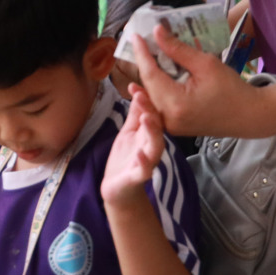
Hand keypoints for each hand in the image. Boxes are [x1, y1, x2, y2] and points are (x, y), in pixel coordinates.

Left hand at [102, 87, 165, 207]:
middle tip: (143, 98)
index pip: (151, 114)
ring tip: (147, 119)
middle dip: (152, 112)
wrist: (118, 188)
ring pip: (155, 147)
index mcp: (149, 134)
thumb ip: (135, 114)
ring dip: (152, 132)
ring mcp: (147, 162)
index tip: (135, 86)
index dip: (146, 100)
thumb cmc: (126, 158)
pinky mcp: (139, 177)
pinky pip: (145, 170)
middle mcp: (152, 146)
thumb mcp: (129, 132)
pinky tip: (140, 154)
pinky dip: (144, 162)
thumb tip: (138, 90)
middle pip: (157, 128)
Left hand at [131, 24, 273, 137]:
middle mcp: (168, 118)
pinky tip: (158, 72)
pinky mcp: (175, 126)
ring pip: (152, 94)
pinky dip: (158, 86)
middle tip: (140, 42)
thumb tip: (156, 32)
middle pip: (148, 85)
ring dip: (150, 74)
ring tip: (147, 53)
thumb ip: (178, 49)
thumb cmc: (232, 89)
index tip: (135, 35)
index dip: (141, 53)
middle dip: (144, 62)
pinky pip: (160, 103)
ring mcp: (170, 125)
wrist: (249, 116)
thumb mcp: (205, 64)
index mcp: (175, 104)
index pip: (150, 74)